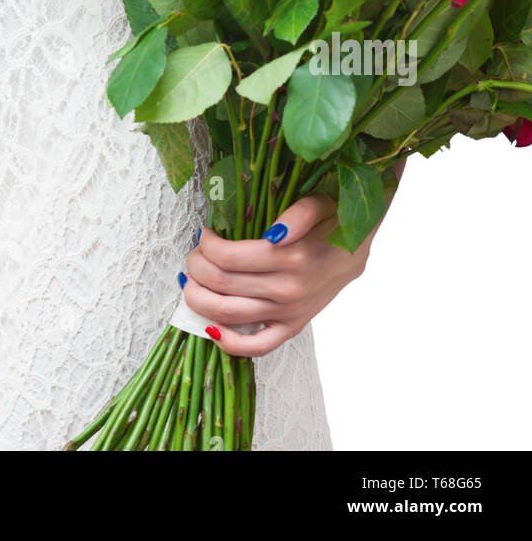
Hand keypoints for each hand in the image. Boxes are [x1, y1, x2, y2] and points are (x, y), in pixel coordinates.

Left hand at [182, 175, 400, 357]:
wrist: (357, 247)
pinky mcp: (292, 327)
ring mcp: (288, 313)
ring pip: (229, 315)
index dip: (206, 245)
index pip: (228, 257)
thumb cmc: (333, 220)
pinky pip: (257, 347)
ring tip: (192, 280)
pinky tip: (210, 327)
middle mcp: (288, 290)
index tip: (204, 232)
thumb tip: (275, 233)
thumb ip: (300, 212)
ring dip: (198, 298)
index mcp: (292, 258)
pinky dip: (228, 343)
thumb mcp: (321, 203)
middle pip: (221, 284)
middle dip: (196, 266)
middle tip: (195, 253)